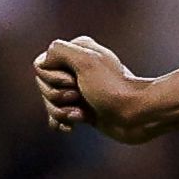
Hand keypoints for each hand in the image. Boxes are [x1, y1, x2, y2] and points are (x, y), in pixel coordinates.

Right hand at [34, 37, 153, 141]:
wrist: (137, 115)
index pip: (42, 66)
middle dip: (57, 97)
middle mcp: (76, 69)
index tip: (74, 82)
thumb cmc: (113, 88)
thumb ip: (60, 51)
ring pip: (50, 103)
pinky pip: (57, 117)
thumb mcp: (86, 61)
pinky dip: (61, 122)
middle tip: (80, 97)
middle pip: (44, 86)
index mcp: (77, 51)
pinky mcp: (83, 109)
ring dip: (61, 112)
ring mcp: (79, 90)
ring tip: (81, 115)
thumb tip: (42, 62)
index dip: (53, 78)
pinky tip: (70, 127)